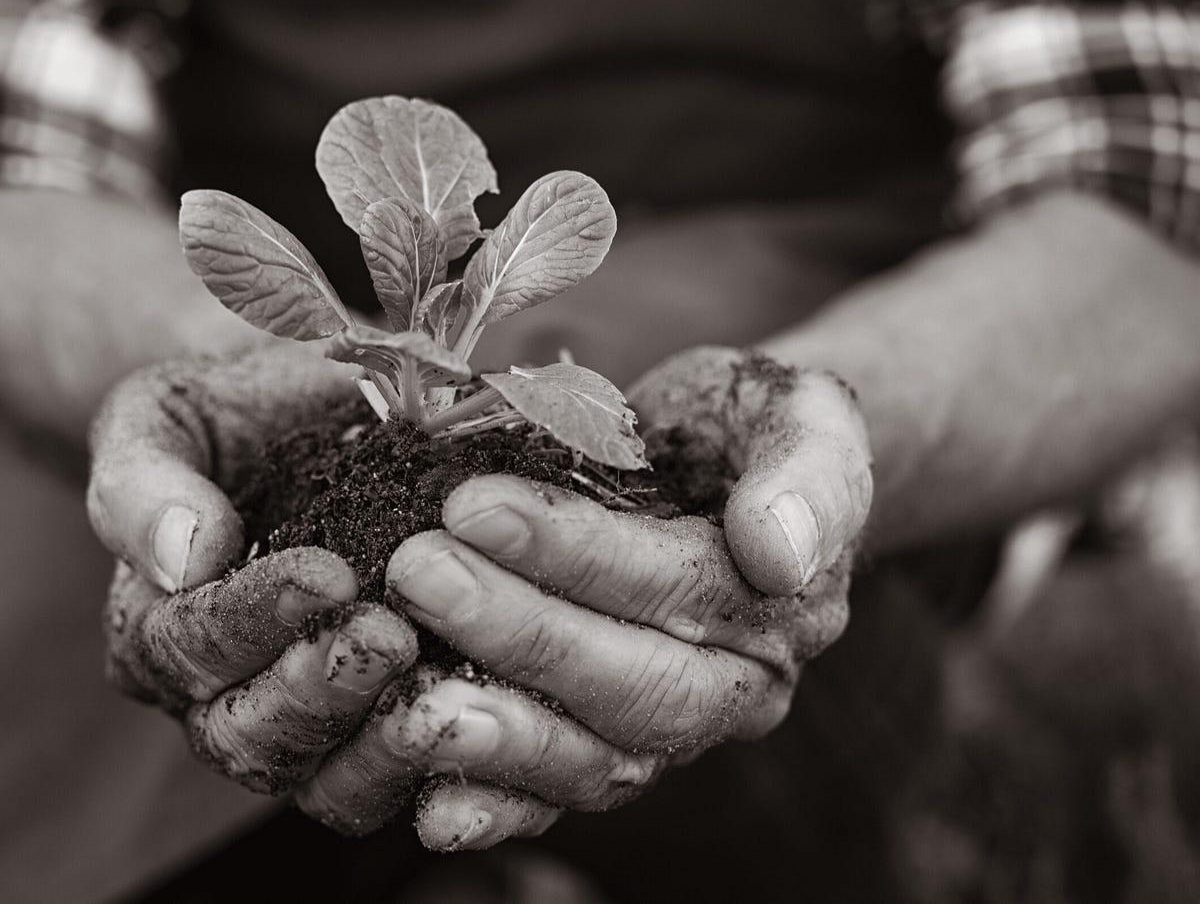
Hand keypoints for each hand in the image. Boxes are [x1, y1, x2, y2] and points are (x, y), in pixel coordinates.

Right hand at [87, 347, 419, 794]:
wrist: (315, 415)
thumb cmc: (231, 413)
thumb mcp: (165, 416)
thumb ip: (146, 480)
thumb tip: (185, 555)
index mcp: (156, 628)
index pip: (189, 646)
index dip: (254, 618)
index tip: (327, 573)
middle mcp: (219, 698)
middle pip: (249, 735)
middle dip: (319, 690)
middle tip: (389, 637)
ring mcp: (304, 729)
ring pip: (325, 782)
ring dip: (381, 746)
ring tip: (439, 692)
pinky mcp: (382, 737)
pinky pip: (403, 785)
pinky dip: (444, 769)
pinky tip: (488, 724)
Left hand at [296, 348, 871, 847]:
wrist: (725, 467)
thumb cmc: (746, 426)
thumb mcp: (801, 411)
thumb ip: (808, 469)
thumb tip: (780, 554)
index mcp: (788, 605)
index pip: (677, 587)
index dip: (574, 552)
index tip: (474, 504)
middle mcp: (739, 687)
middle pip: (633, 685)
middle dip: (518, 634)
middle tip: (418, 572)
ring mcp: (675, 729)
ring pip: (597, 757)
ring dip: (502, 736)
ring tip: (411, 699)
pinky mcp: (616, 747)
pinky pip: (563, 794)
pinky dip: (501, 807)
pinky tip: (432, 807)